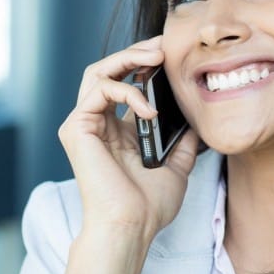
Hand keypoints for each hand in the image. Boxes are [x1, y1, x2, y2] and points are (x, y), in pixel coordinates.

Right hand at [56, 36, 199, 273]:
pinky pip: (99, 91)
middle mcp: (96, 124)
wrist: (131, 227)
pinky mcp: (76, 128)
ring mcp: (83, 125)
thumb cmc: (148, 206)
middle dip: (136, 52)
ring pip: (97, 72)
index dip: (144, 64)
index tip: (172, 55)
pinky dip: (126, 92)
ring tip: (156, 60)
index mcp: (116, 130)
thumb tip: (197, 118)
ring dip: (128, 59)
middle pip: (108, 69)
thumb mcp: (175, 165)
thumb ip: (181, 140)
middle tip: (163, 45)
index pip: (124, 82)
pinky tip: (149, 110)